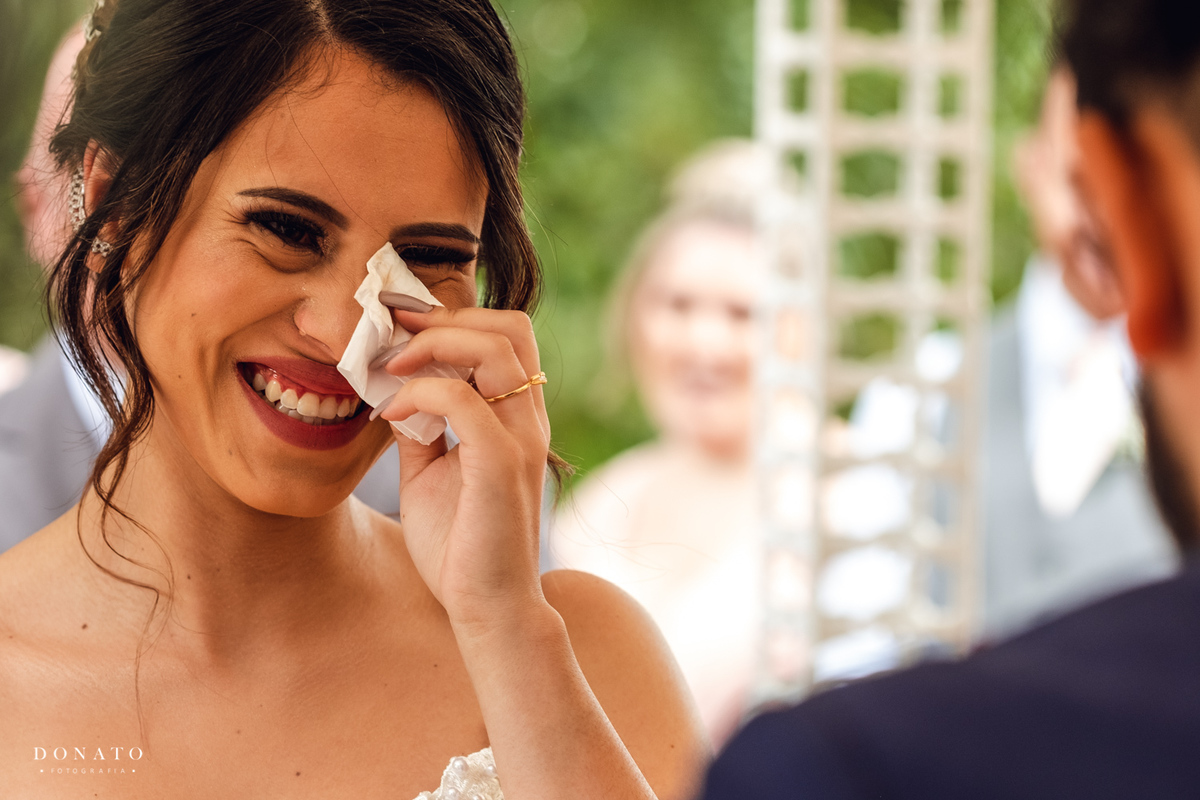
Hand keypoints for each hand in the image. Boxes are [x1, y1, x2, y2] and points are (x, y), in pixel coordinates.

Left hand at [377, 306, 550, 629]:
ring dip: (435, 342)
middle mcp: (528, 419)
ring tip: (393, 367)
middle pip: (510, 325)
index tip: (398, 324)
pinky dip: (420, 393)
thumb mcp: (430, 471)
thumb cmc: (459, 545)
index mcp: (517, 417)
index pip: (505, 335)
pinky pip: (464, 399)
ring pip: (495, 346)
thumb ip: (422, 426)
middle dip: (445, 317)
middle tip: (393, 332)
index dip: (452, 317)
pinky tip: (391, 414)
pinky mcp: (501, 464)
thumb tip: (393, 389)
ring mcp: (520, 438)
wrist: (487, 608)